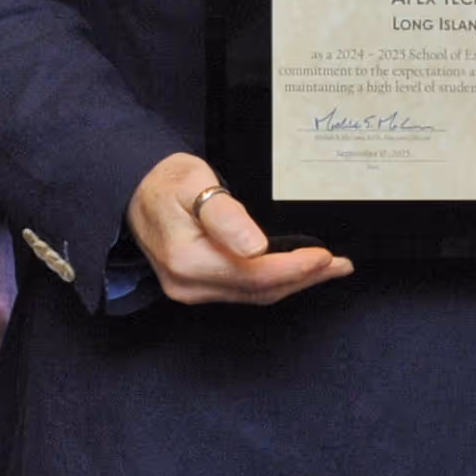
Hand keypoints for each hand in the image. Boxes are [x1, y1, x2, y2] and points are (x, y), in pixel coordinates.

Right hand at [125, 152, 352, 305]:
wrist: (135, 189)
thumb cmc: (166, 181)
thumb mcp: (194, 183)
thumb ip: (225, 216)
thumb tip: (257, 248)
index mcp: (187, 260)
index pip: (254, 273)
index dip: (294, 267)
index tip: (325, 255)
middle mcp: (188, 284)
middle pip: (258, 290)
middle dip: (303, 278)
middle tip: (340, 264)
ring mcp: (191, 290)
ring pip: (254, 295)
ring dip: (293, 283)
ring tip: (328, 269)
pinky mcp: (197, 287)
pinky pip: (243, 290)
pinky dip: (274, 282)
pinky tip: (296, 272)